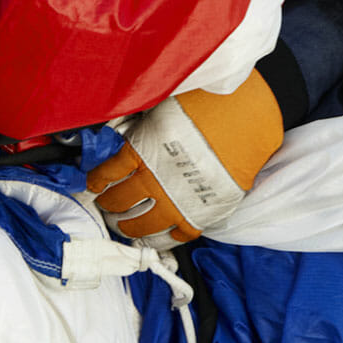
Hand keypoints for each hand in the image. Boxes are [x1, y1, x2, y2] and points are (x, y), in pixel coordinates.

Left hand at [85, 71, 284, 247]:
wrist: (249, 118)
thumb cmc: (206, 104)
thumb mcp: (162, 106)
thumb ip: (139, 124)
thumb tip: (117, 133)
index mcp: (142, 150)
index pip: (106, 173)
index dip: (95, 181)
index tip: (92, 183)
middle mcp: (155, 179)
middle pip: (119, 202)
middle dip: (107, 205)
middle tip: (105, 205)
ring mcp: (177, 201)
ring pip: (141, 225)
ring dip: (127, 226)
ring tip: (122, 224)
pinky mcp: (200, 214)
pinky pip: (173, 236)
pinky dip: (159, 239)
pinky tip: (152, 235)